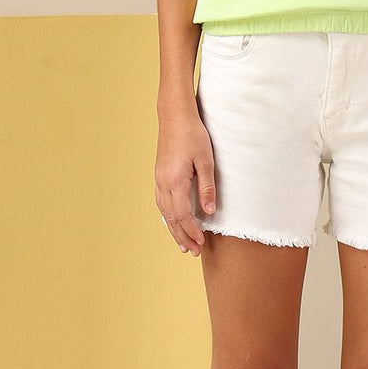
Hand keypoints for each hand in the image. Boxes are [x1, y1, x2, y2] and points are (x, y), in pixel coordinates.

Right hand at [155, 114, 216, 255]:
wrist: (175, 116)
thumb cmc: (193, 135)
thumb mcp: (206, 160)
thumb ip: (207, 187)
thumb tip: (209, 211)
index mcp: (174, 181)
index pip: (182, 215)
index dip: (191, 231)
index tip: (201, 243)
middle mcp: (163, 183)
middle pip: (171, 218)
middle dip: (182, 236)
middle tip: (193, 252)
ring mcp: (158, 179)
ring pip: (164, 212)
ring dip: (173, 229)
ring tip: (183, 243)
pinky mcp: (158, 175)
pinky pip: (161, 202)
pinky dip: (167, 216)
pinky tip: (173, 221)